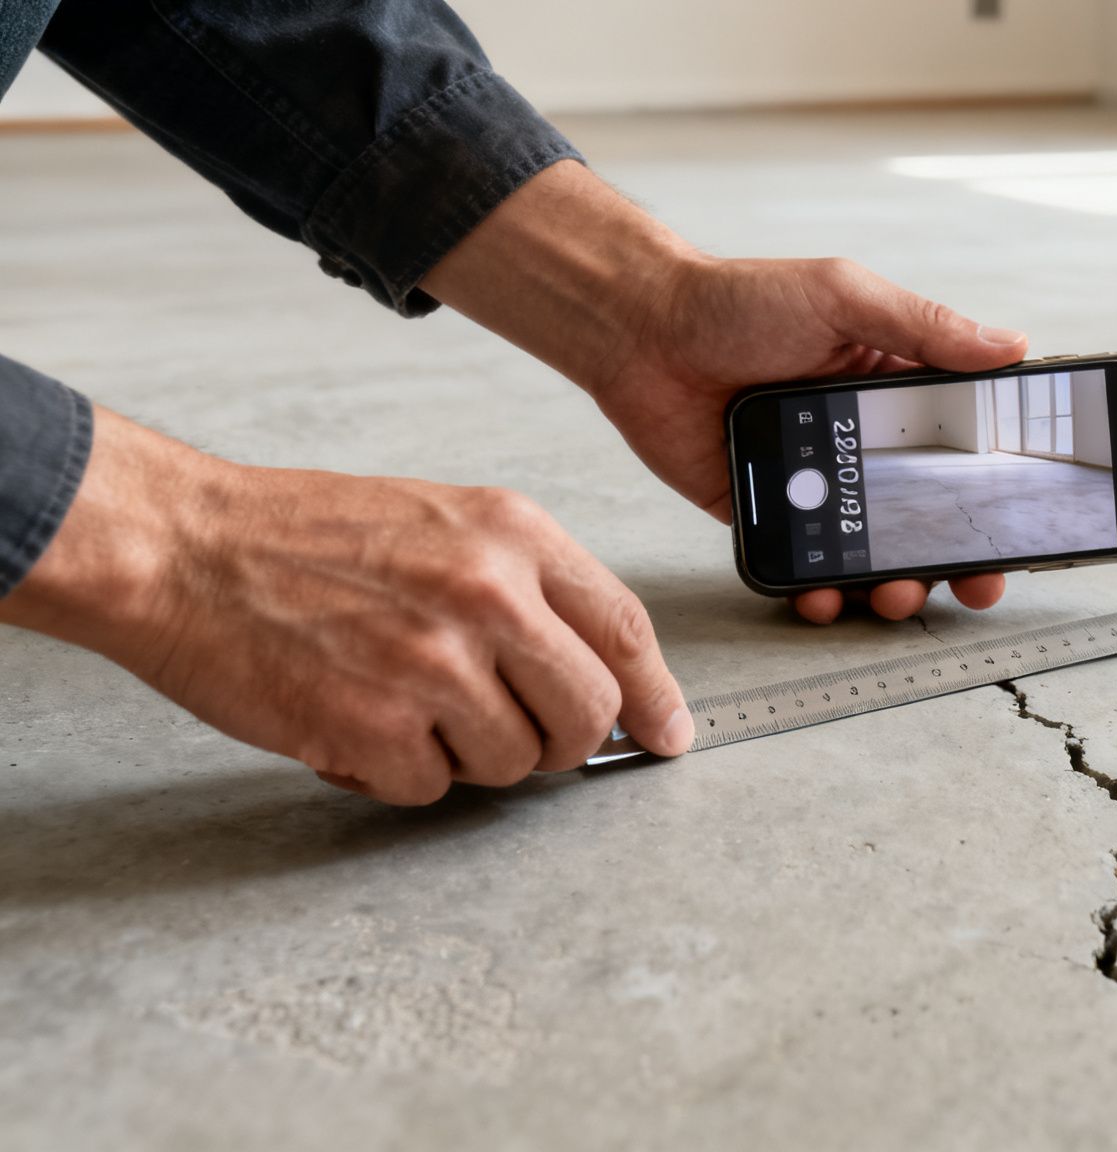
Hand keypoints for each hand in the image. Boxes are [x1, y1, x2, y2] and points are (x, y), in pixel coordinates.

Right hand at [0, 409, 690, 804]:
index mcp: (514, 535)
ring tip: (407, 705)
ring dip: (468, 755)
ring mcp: (434, 664)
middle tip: (514, 733)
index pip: (625, 630)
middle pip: (588, 713)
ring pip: (514, 762)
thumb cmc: (306, 536)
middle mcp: (488, 596)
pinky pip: (431, 787)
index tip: (669, 732)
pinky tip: (358, 723)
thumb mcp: (445, 523)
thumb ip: (529, 589)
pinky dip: (397, 772)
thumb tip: (600, 670)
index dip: (656, 695)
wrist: (185, 547)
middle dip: (562, 741)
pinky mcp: (375, 726)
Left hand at [420, 161, 1024, 623]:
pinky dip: (818, 590)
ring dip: (894, 583)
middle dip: (957, 558)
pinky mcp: (765, 511)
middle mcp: (860, 442)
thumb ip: (926, 326)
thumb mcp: (844, 297)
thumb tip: (1013, 346)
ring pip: (870, 550)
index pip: (965, 450)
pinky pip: (803, 563)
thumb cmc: (740, 298)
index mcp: (893, 391)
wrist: (641, 330)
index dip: (996, 495)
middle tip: (973, 585)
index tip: (1020, 533)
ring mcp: (814, 482)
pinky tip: (822, 597)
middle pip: (928, 515)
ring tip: (895, 595)